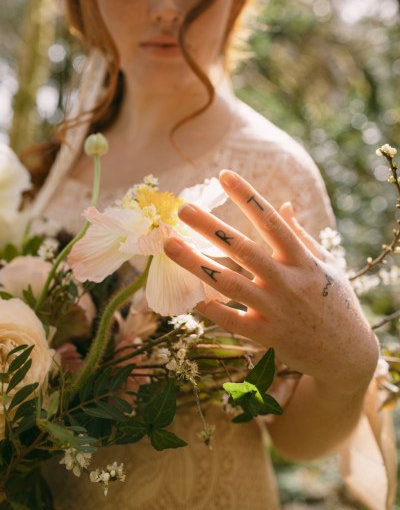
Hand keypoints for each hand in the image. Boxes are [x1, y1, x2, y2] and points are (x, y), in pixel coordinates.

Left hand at [164, 170, 377, 393]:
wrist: (345, 354)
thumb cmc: (336, 302)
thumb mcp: (327, 264)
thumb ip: (302, 235)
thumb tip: (284, 205)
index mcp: (302, 260)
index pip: (271, 222)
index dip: (247, 197)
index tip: (224, 175)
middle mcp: (286, 282)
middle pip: (243, 249)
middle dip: (212, 228)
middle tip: (183, 208)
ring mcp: (274, 309)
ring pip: (228, 283)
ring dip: (196, 263)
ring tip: (170, 245)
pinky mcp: (264, 335)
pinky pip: (229, 319)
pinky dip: (207, 307)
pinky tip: (184, 292)